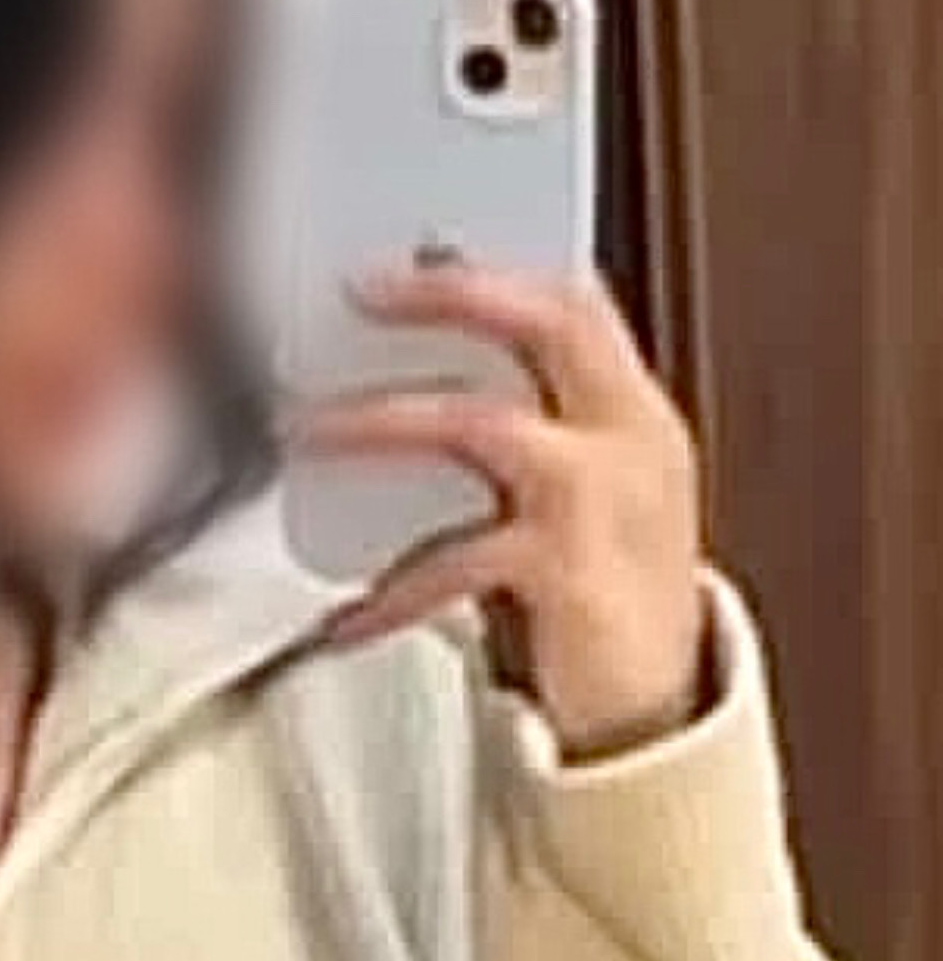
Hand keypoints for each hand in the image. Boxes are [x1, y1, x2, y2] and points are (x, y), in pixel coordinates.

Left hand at [297, 263, 709, 755]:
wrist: (652, 716)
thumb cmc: (600, 606)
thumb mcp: (575, 505)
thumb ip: (519, 443)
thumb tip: (403, 390)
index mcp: (635, 417)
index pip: (577, 301)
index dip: (495, 265)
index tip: (413, 245)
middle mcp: (632, 446)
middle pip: (548, 326)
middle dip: (450, 295)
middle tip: (357, 289)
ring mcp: (604, 508)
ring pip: (485, 428)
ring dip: (383, 422)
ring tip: (308, 431)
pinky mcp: (568, 580)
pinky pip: (457, 565)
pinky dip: (391, 590)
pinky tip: (345, 617)